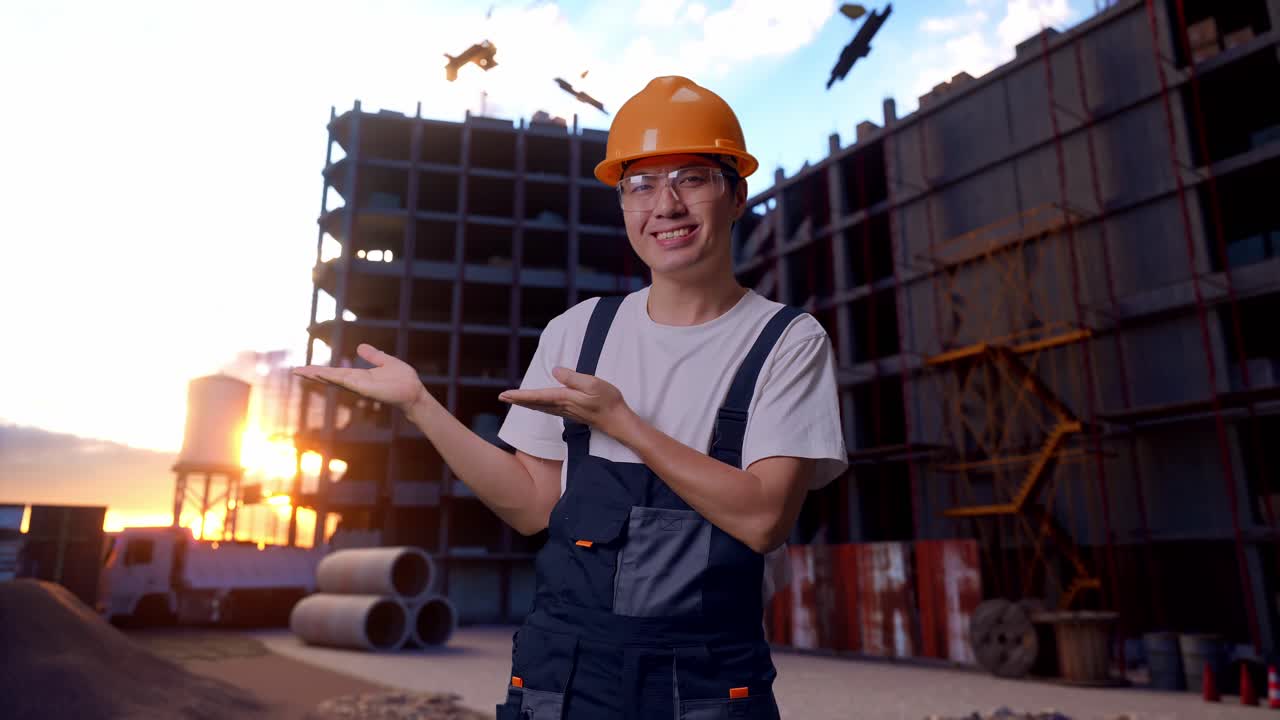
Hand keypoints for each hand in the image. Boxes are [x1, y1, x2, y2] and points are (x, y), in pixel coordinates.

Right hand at [292, 344, 428, 410]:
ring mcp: (359, 386)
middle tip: (295, 370)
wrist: (414, 392)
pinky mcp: (365, 388)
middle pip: (330, 377)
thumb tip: (360, 347)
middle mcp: (356, 382)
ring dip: (318, 375)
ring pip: (334, 379)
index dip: (320, 370)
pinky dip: (334, 378)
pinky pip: (347, 381)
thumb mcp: (386, 362)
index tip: (305, 368)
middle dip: (313, 374)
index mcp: (359, 376)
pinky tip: (322, 374)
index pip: (336, 372)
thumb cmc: (403, 380)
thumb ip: (373, 356)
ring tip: (301, 371)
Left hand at [498, 367, 635, 439]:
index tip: (505, 395)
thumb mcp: (592, 383)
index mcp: (564, 398)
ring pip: (540, 407)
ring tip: (514, 399)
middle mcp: (562, 406)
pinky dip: (537, 406)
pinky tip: (536, 405)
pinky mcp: (571, 413)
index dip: (520, 395)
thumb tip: (555, 370)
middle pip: (535, 403)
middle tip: (502, 397)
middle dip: (518, 400)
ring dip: (526, 403)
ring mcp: (566, 411)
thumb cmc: (608, 400)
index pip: (536, 396)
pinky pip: (548, 409)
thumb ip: (572, 377)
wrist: (617, 420)